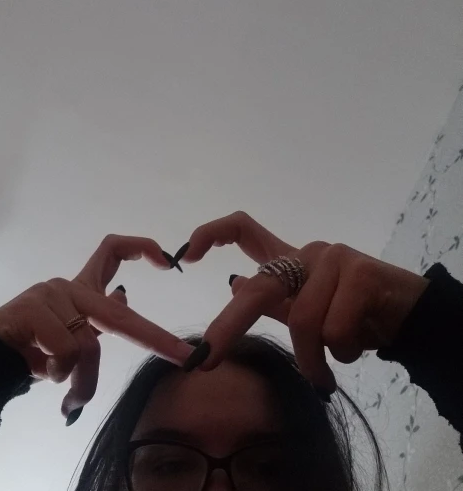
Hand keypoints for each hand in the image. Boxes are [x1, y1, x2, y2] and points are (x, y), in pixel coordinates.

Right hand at [0, 235, 192, 418]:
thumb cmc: (32, 348)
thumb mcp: (72, 335)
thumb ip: (97, 320)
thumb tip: (123, 296)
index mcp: (81, 289)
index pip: (111, 250)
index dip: (140, 248)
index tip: (167, 262)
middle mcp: (69, 286)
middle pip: (118, 315)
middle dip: (156, 340)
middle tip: (184, 359)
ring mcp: (51, 294)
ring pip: (88, 345)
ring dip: (83, 381)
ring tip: (70, 395)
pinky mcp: (33, 307)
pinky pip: (65, 350)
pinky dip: (60, 373)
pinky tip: (43, 370)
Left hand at [181, 211, 429, 392]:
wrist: (410, 317)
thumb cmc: (354, 315)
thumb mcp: (307, 312)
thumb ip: (274, 301)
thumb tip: (235, 284)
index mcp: (290, 260)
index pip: (244, 228)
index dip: (212, 233)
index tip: (189, 255)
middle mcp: (308, 252)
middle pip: (261, 286)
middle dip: (230, 326)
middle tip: (206, 361)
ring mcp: (334, 258)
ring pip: (303, 322)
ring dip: (313, 360)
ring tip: (326, 370)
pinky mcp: (362, 272)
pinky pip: (335, 331)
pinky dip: (340, 356)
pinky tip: (356, 349)